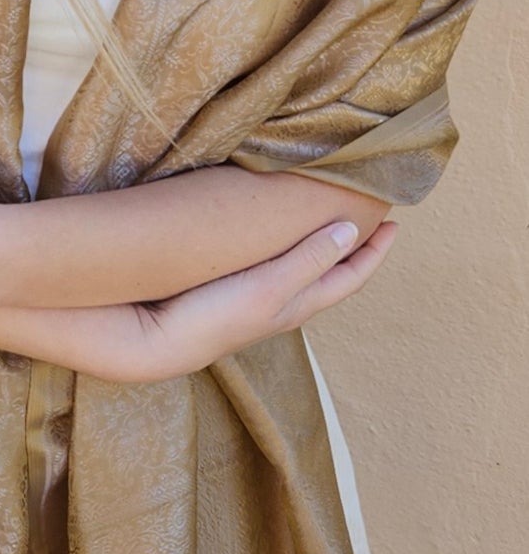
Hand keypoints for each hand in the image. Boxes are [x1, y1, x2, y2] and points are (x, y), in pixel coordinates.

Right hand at [81, 217, 399, 382]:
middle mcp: (283, 303)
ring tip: (325, 217)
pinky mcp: (229, 290)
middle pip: (330, 273)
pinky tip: (270, 233)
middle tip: (366, 215)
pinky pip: (273, 264)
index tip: (394, 223)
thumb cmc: (215, 316)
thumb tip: (351, 231)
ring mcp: (255, 299)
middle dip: (352, 247)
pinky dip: (287, 246)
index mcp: (299, 303)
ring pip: (302, 269)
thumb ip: (308, 260)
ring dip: (320, 246)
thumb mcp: (269, 286)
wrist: (158, 338)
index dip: (375, 252)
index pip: (350, 276)